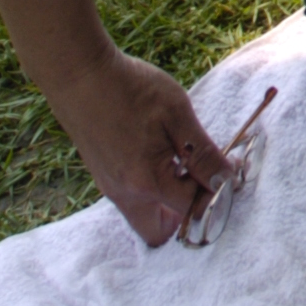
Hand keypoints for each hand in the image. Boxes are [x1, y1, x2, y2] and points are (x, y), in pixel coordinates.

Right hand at [46, 45, 232, 246]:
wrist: (79, 74)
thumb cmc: (130, 89)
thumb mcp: (176, 114)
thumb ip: (202, 153)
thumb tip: (227, 179)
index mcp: (148, 183)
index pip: (193, 211)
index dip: (217, 194)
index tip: (227, 169)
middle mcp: (125, 195)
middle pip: (160, 232)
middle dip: (186, 215)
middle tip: (202, 179)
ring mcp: (110, 187)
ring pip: (145, 215)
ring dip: (169, 198)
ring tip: (183, 161)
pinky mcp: (104, 175)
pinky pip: (133, 198)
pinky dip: (152, 187)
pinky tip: (161, 153)